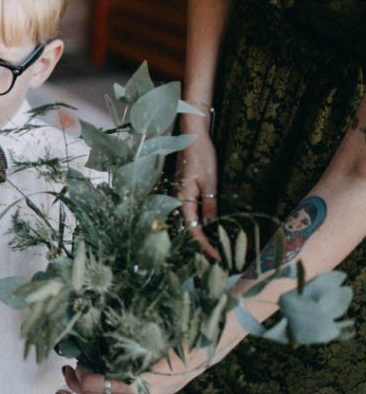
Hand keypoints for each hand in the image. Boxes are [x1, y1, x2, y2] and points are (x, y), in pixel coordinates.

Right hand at [178, 124, 218, 257]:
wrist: (192, 135)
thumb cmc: (201, 156)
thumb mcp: (210, 182)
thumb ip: (210, 205)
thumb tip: (211, 226)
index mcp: (182, 199)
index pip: (193, 230)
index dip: (204, 246)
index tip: (217, 257)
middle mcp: (176, 199)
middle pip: (187, 229)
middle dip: (200, 245)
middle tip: (216, 258)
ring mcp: (178, 195)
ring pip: (187, 222)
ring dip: (199, 235)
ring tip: (213, 247)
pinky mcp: (182, 190)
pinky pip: (188, 212)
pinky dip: (197, 223)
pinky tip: (206, 227)